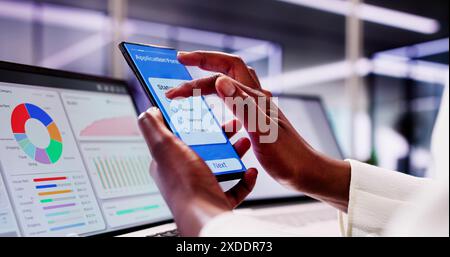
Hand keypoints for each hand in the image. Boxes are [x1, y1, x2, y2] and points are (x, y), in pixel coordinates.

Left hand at [138, 107, 257, 235]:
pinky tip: (249, 171)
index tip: (206, 112)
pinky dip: (244, 179)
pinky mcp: (217, 199)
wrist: (205, 216)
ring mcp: (201, 187)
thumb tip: (148, 112)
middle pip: (203, 148)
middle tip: (231, 126)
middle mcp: (184, 175)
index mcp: (168, 161)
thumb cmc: (185, 185)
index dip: (193, 122)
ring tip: (243, 143)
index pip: (179, 135)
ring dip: (234, 152)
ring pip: (220, 165)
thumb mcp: (164, 147)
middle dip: (219, 135)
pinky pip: (234, 188)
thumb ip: (153, 127)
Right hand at [167, 51, 350, 210]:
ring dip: (212, 81)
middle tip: (183, 61)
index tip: (177, 76)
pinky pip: (236, 107)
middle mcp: (255, 99)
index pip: (221, 75)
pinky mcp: (257, 123)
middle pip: (229, 69)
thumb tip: (219, 81)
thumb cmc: (288, 157)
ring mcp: (257, 110)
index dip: (198, 72)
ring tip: (195, 86)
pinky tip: (219, 125)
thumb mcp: (261, 132)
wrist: (307, 172)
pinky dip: (223, 108)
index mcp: (254, 99)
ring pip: (232, 86)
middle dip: (205, 61)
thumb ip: (241, 105)